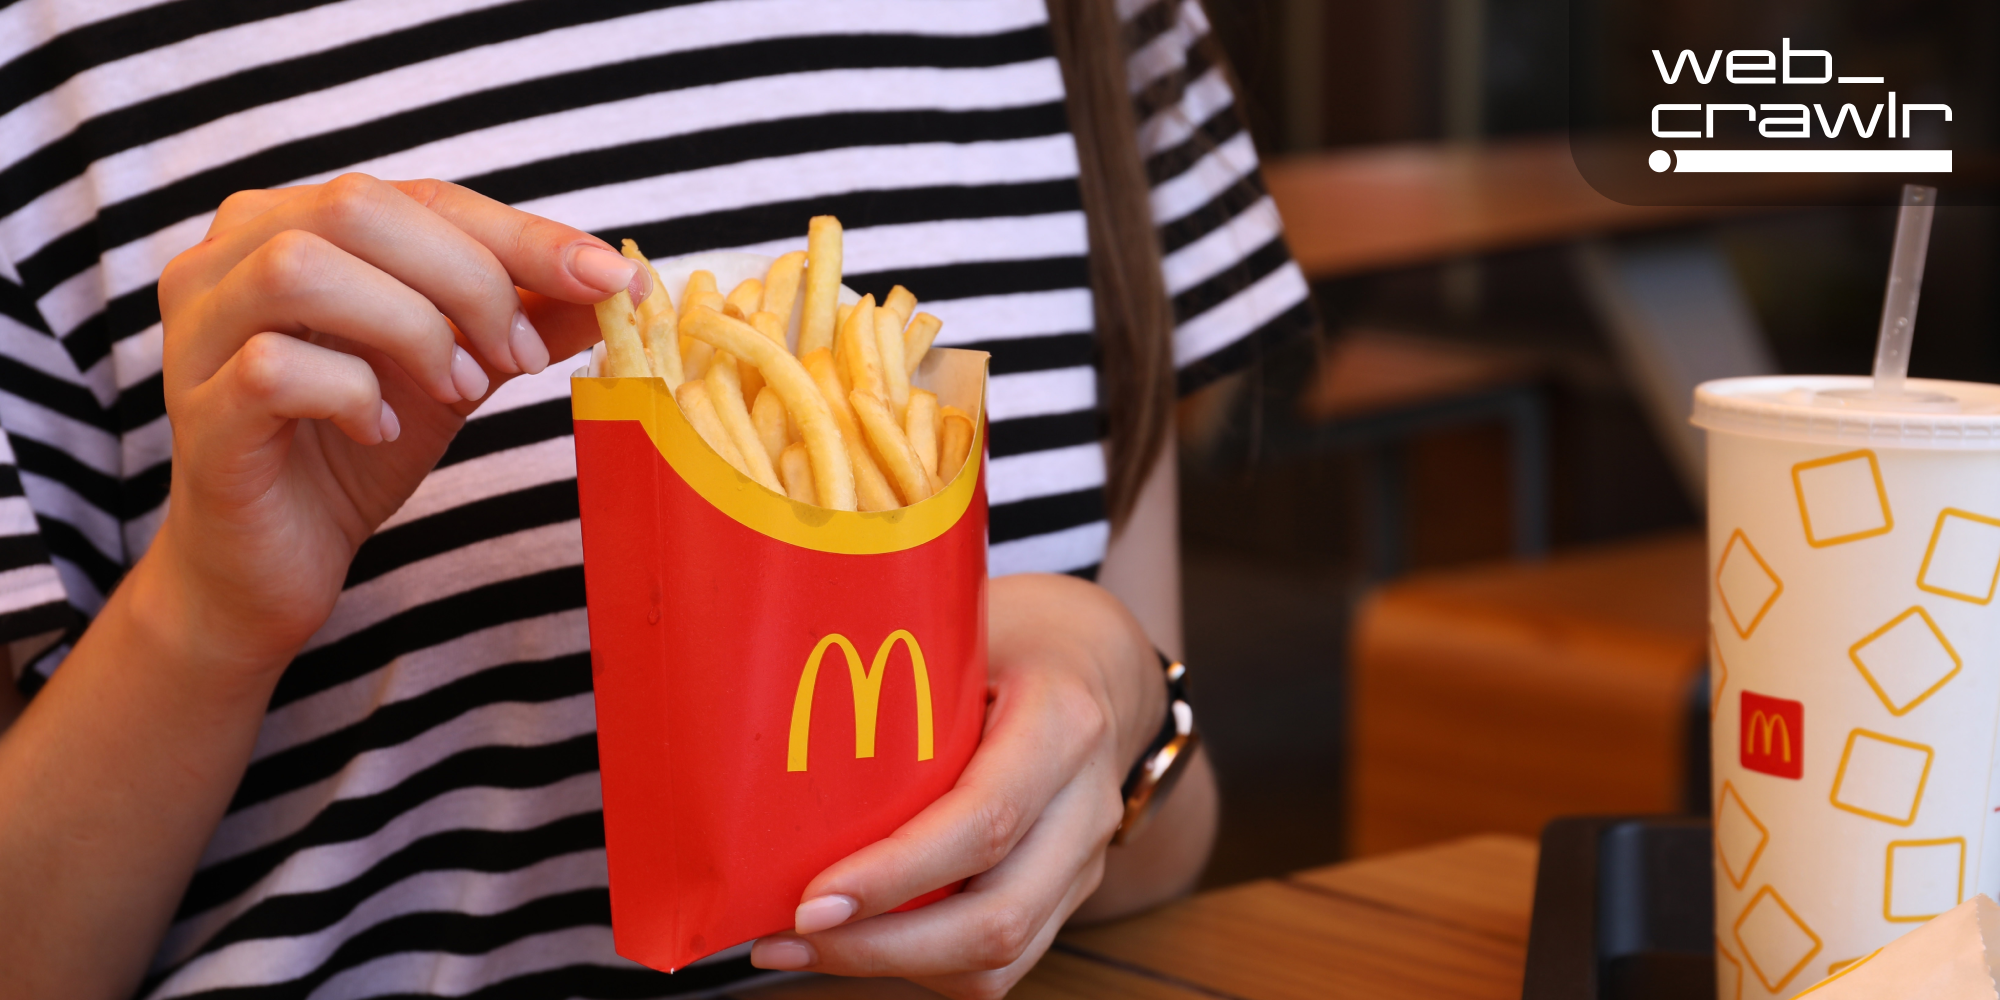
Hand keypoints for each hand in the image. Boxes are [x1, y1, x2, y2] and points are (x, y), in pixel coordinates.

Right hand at [148, 174, 636, 677]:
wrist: (276, 560)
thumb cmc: (360, 446)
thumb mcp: (461, 367)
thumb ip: (526, 316)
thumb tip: (620, 284)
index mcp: (295, 223)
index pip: (423, 196)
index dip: (523, 234)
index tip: (609, 282)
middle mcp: (229, 256)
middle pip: (359, 207)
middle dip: (469, 280)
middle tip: (517, 358)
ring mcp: (200, 329)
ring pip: (303, 267)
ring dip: (412, 329)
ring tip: (456, 391)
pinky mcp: (198, 410)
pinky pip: (273, 366)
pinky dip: (352, 393)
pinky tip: (383, 429)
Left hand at [748, 573, 1173, 998]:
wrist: (1097, 660)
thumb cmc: (1011, 637)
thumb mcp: (963, 629)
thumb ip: (895, 674)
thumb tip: (767, 715)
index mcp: (1061, 723)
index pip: (982, 820)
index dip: (895, 874)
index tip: (811, 900)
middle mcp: (1084, 803)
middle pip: (996, 915)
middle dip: (881, 946)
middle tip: (787, 937)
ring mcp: (1083, 858)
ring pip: (1000, 955)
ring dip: (892, 964)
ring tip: (800, 944)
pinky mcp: (1066, 893)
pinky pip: (1001, 961)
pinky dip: (922, 963)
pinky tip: (857, 939)